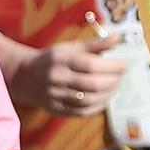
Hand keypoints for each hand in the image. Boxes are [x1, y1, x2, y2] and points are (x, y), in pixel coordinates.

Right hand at [12, 34, 126, 115]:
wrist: (25, 76)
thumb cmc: (53, 59)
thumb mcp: (70, 48)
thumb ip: (95, 44)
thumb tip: (118, 38)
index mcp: (60, 59)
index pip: (90, 64)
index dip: (111, 66)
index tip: (124, 65)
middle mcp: (57, 78)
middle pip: (91, 84)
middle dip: (112, 81)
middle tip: (121, 77)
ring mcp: (55, 95)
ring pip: (88, 100)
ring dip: (108, 94)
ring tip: (115, 87)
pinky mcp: (56, 109)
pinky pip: (82, 111)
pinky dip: (98, 106)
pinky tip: (105, 99)